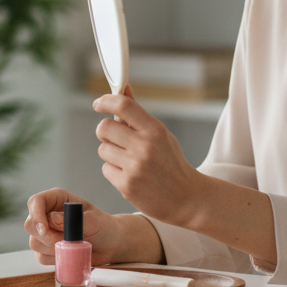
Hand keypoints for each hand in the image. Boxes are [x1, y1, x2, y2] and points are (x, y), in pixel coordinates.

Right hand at [24, 188, 121, 265]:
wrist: (109, 244)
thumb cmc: (103, 226)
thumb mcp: (93, 221)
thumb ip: (73, 220)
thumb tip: (51, 219)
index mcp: (56, 199)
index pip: (36, 202)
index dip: (36, 215)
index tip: (44, 230)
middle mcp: (47, 214)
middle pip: (29, 224)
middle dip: (46, 237)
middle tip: (66, 242)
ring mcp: (45, 232)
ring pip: (34, 243)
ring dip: (53, 249)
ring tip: (74, 247)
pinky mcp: (46, 249)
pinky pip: (40, 257)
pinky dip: (54, 259)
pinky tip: (69, 254)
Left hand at [93, 88, 199, 227]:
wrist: (188, 198)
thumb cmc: (171, 163)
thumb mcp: (160, 135)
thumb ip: (138, 114)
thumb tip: (124, 88)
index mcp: (155, 130)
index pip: (123, 105)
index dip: (106, 101)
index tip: (98, 104)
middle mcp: (144, 146)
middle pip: (104, 127)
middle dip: (105, 132)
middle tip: (114, 138)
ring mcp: (135, 167)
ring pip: (103, 149)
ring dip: (111, 154)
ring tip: (129, 161)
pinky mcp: (127, 185)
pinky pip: (106, 169)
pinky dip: (114, 172)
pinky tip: (130, 176)